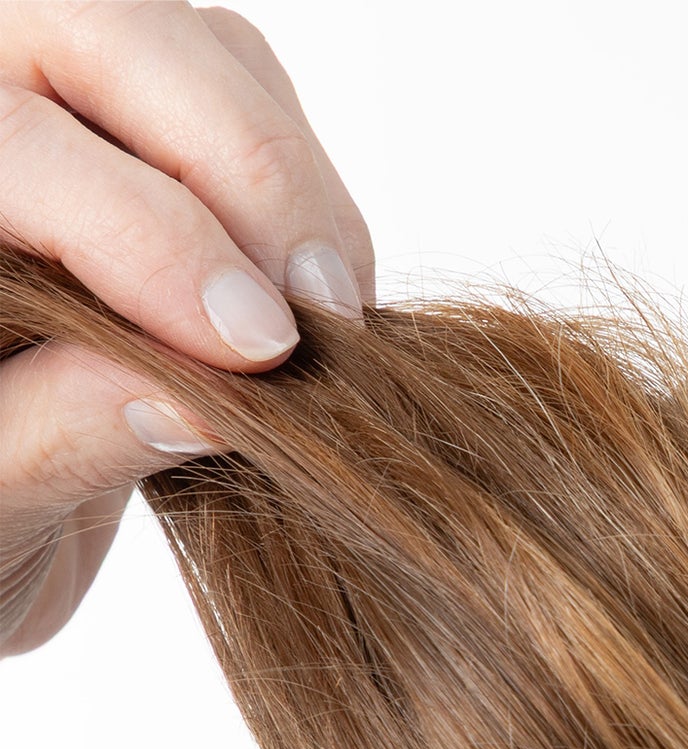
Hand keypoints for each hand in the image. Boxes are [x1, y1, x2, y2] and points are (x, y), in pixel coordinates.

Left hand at [0, 3, 371, 655]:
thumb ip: (56, 439)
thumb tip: (201, 402)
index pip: (17, 146)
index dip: (151, 239)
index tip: (256, 356)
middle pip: (117, 35)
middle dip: (249, 171)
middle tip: (322, 318)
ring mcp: (55, 101)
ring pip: (207, 56)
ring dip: (294, 188)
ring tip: (327, 325)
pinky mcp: (142, 137)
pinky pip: (250, 101)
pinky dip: (308, 199)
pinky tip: (311, 305)